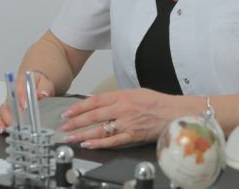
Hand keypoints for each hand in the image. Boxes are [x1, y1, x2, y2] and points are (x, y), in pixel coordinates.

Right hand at [0, 70, 55, 132]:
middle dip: (13, 112)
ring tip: (12, 128)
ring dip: (6, 119)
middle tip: (20, 121)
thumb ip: (44, 88)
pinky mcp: (7, 111)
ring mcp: (9, 102)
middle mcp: (12, 92)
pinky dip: (0, 123)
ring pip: (3, 110)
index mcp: (21, 81)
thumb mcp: (45, 83)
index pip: (19, 86)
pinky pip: (0, 116)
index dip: (21, 96)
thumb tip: (42, 93)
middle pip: (9, 101)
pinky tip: (3, 129)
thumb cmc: (39, 84)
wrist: (36, 85)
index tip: (25, 105)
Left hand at [57, 88, 178, 148]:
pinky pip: (113, 141)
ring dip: (82, 134)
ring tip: (70, 137)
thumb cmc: (156, 102)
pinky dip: (99, 144)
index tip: (67, 112)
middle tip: (63, 126)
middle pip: (93, 116)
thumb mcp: (134, 93)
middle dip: (75, 122)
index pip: (94, 101)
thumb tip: (99, 101)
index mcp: (121, 95)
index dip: (78, 107)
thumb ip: (116, 97)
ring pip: (99, 129)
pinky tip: (89, 145)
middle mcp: (122, 108)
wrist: (174, 113)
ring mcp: (126, 123)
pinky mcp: (132, 136)